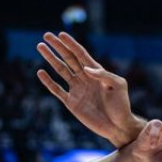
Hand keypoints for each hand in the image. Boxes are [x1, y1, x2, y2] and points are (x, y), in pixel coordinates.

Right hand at [36, 32, 141, 147]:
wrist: (118, 127)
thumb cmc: (122, 106)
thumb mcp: (119, 86)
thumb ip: (105, 75)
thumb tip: (86, 68)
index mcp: (97, 73)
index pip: (81, 55)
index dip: (71, 44)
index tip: (61, 34)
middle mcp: (85, 79)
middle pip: (69, 59)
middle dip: (58, 47)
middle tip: (46, 35)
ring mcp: (77, 90)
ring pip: (61, 70)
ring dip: (51, 59)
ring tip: (40, 46)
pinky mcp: (72, 102)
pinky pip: (57, 89)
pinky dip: (48, 81)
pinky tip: (41, 72)